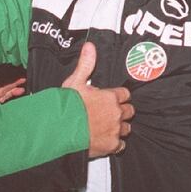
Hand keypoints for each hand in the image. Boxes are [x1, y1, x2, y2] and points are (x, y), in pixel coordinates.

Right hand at [62, 42, 134, 157]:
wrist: (61, 130)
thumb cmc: (68, 106)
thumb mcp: (75, 81)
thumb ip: (86, 64)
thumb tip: (90, 46)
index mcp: (110, 97)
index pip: (124, 94)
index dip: (118, 96)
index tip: (113, 98)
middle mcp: (116, 113)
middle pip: (129, 111)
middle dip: (122, 111)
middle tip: (110, 112)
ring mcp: (115, 130)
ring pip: (127, 128)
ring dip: (120, 126)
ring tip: (108, 126)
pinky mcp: (111, 145)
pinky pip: (121, 145)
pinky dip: (115, 143)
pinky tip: (106, 139)